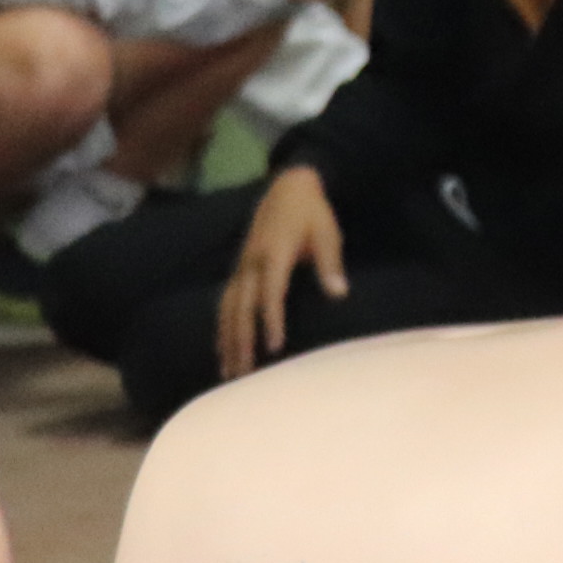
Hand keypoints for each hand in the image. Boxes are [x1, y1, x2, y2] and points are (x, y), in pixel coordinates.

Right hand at [216, 167, 345, 380]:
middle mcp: (251, 264)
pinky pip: (225, 302)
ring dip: (227, 340)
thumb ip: (330, 263)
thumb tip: (340, 294)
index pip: (270, 294)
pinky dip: (222, 327)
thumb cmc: (313, 212)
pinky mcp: (238, 269)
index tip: (274, 347)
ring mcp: (241, 267)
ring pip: (228, 309)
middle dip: (241, 341)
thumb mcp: (327, 232)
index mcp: (274, 254)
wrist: (287, 187)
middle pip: (241, 308)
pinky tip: (222, 348)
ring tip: (228, 371)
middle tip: (243, 374)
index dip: (271, 320)